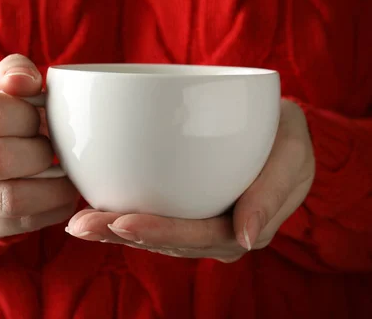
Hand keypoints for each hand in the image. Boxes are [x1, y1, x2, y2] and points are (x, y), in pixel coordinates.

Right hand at [0, 54, 78, 239]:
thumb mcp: (4, 85)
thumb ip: (16, 72)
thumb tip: (24, 81)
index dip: (27, 118)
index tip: (39, 119)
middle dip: (39, 155)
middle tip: (52, 150)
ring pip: (9, 200)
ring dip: (51, 188)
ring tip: (66, 175)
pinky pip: (19, 225)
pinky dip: (52, 210)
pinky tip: (61, 195)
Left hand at [65, 99, 314, 261]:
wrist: (282, 132)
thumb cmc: (287, 140)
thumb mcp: (294, 155)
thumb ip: (273, 192)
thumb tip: (247, 237)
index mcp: (245, 228)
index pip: (197, 236)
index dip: (160, 233)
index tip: (123, 222)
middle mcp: (219, 233)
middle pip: (166, 240)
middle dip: (122, 235)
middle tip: (81, 225)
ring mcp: (201, 223)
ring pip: (154, 234)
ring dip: (115, 230)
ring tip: (78, 222)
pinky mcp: (188, 208)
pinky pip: (154, 216)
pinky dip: (123, 214)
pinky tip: (95, 207)